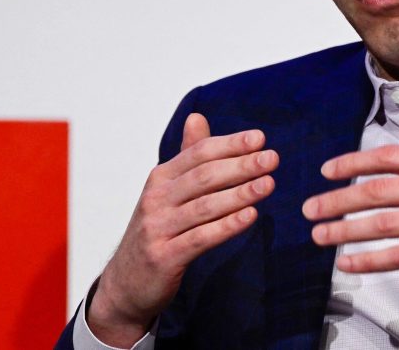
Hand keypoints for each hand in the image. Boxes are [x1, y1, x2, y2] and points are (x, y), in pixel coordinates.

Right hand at [88, 113, 278, 345]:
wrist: (126, 282)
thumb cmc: (157, 228)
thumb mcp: (167, 190)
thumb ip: (187, 156)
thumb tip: (197, 117)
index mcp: (161, 177)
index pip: (199, 153)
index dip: (230, 144)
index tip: (260, 138)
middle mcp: (157, 198)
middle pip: (204, 176)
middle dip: (241, 165)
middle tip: (272, 159)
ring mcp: (158, 228)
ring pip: (205, 207)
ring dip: (240, 194)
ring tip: (268, 185)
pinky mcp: (164, 257)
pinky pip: (200, 238)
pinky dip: (226, 226)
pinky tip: (250, 217)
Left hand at [302, 84, 398, 297]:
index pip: (390, 156)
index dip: (353, 162)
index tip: (330, 170)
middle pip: (376, 189)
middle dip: (336, 199)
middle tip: (310, 207)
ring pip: (382, 222)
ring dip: (343, 230)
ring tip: (319, 236)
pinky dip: (370, 260)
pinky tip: (350, 264)